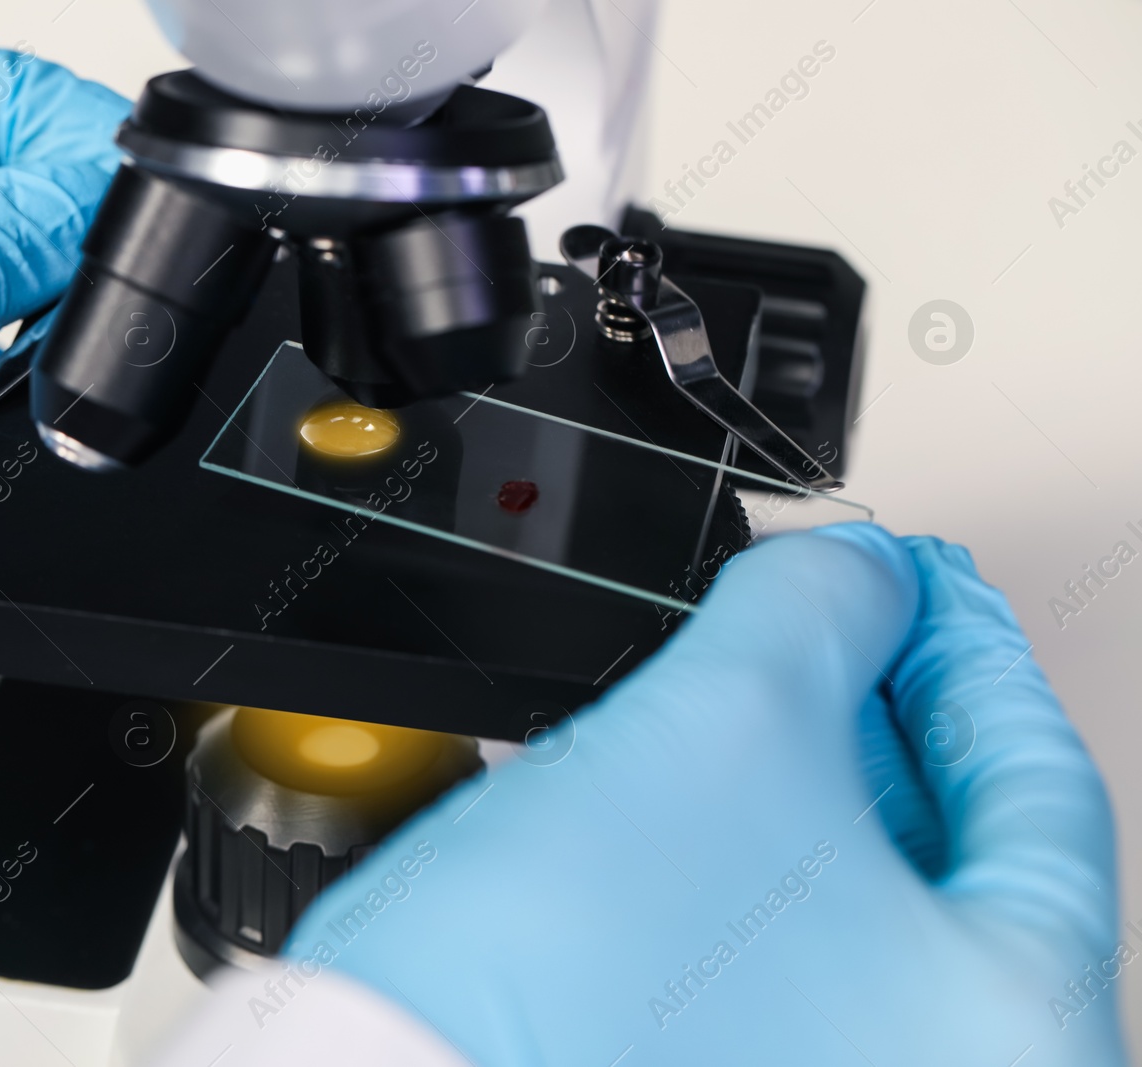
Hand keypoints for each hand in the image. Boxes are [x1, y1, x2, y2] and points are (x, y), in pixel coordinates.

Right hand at [285, 525, 1123, 1064]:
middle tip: (844, 617)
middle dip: (882, 705)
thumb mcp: (724, 721)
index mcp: (1013, 1030)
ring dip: (813, 774)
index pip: (1038, 792)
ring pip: (858, 898)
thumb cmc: (563, 983)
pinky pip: (783, 944)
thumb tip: (858, 573)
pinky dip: (754, 852)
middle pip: (955, 849)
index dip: (967, 649)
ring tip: (764, 684)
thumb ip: (821, 605)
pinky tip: (702, 791)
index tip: (918, 584)